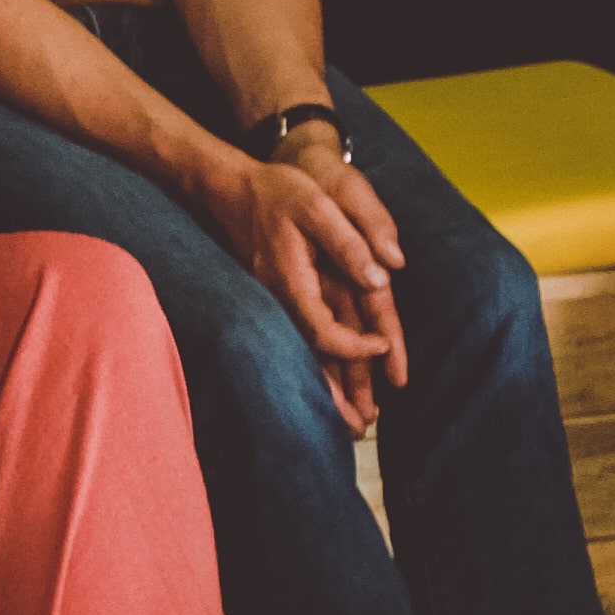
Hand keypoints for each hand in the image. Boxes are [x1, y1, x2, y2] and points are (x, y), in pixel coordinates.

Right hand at [207, 133, 407, 434]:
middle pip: (312, 356)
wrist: (230, 188)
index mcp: (291, 280)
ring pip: (304, 354)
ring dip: (328, 390)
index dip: (355, 346)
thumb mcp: (316, 205)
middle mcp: (280, 299)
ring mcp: (275, 301)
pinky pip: (299, 342)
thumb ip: (348, 242)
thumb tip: (381, 277)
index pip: (324, 329)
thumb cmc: (277, 191)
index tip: (385, 346)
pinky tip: (329, 387)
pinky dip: (316, 368)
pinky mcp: (276, 298)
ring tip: (353, 423)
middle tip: (367, 426)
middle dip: (339, 394)